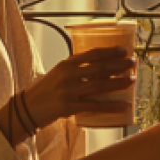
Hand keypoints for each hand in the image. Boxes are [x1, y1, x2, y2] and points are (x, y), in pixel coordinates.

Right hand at [22, 46, 136, 126]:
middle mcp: (68, 76)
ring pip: (100, 85)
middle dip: (119, 65)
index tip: (124, 50)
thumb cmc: (45, 90)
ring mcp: (69, 91)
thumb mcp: (58, 74)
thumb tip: (102, 67)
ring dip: (119, 82)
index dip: (110, 52)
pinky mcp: (70, 107)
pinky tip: (124, 105)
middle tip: (133, 63)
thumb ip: (76, 69)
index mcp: (66, 64)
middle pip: (99, 68)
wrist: (27, 108)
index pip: (92, 54)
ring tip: (132, 80)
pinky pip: (96, 106)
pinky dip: (112, 106)